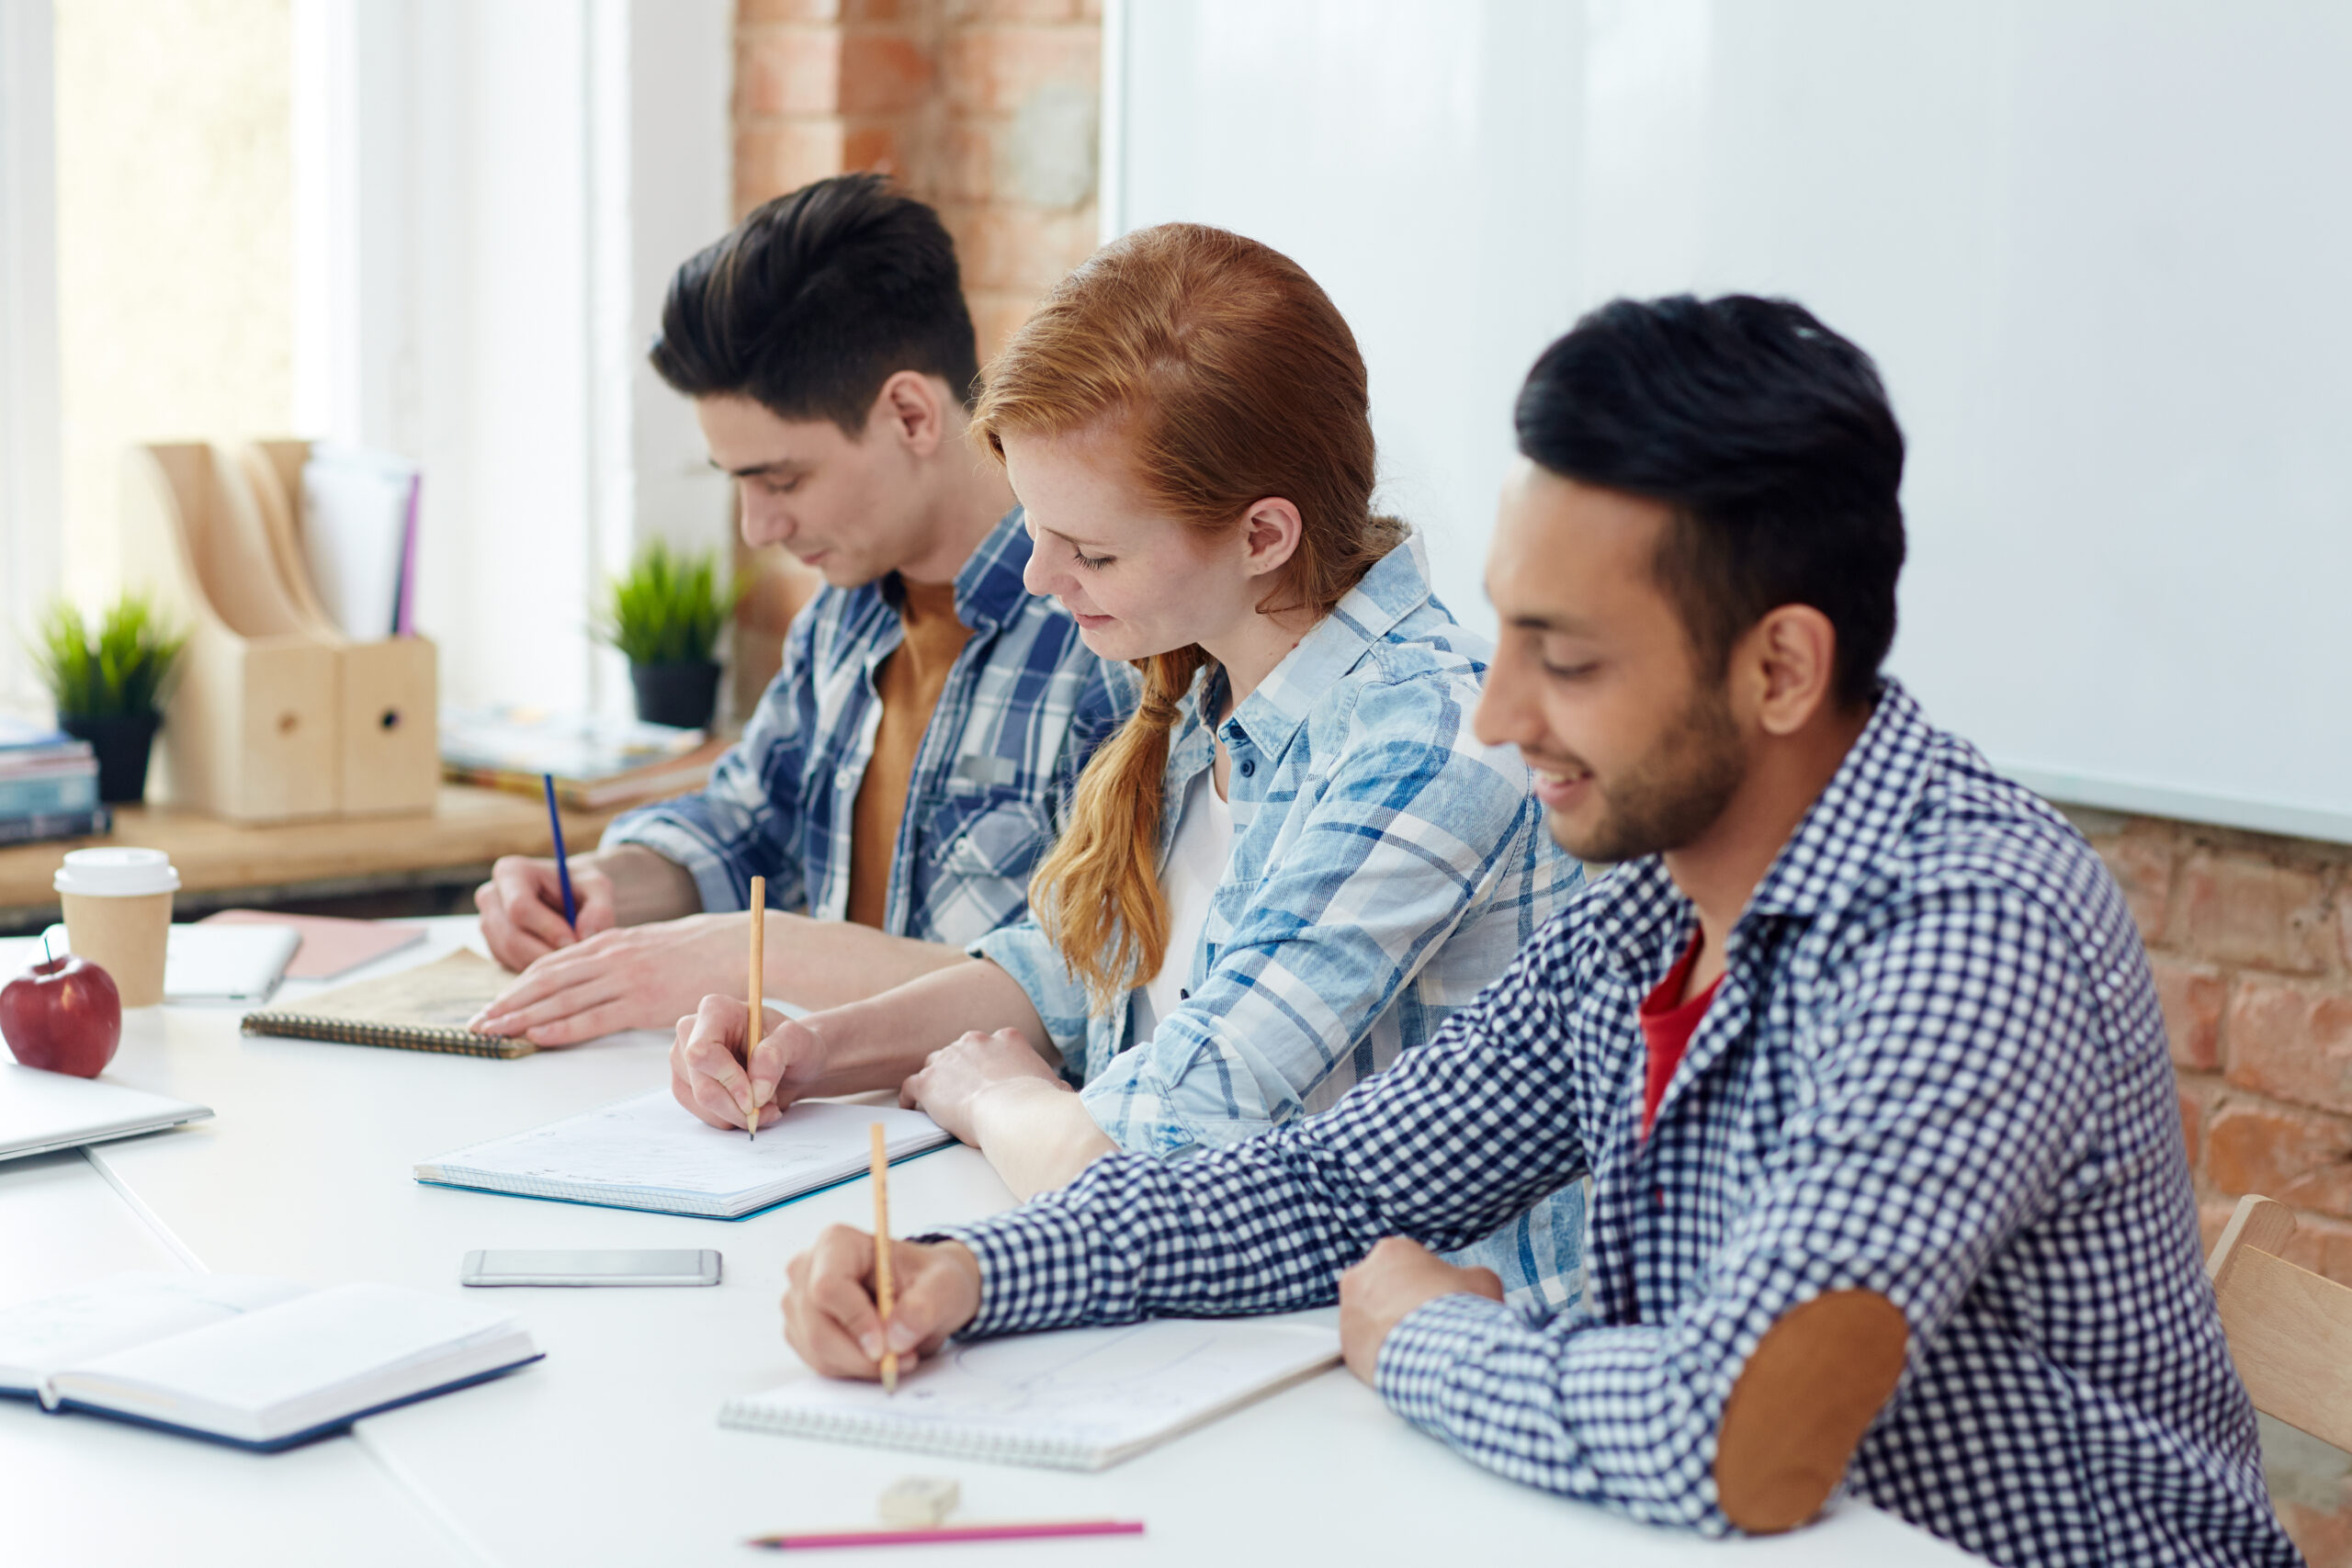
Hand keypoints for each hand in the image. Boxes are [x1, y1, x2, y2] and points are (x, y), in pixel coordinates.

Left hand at [473, 911, 747, 1046]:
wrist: (737, 945)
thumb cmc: (701, 949)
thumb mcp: (651, 944)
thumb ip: (620, 957)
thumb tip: (596, 975)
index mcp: (610, 940)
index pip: (551, 963)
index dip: (517, 985)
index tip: (494, 1003)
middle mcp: (610, 956)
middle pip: (546, 980)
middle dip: (507, 1003)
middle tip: (477, 1023)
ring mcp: (625, 977)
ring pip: (561, 998)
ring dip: (522, 1017)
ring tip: (493, 1032)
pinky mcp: (643, 1001)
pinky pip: (594, 1017)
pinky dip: (562, 1027)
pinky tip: (537, 1036)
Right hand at [475, 855, 616, 970]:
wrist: (571, 897)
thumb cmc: (583, 888)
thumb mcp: (599, 889)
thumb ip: (599, 909)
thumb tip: (585, 935)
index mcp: (511, 872)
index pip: (520, 907)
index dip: (548, 928)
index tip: (575, 941)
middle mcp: (491, 897)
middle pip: (511, 937)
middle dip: (545, 953)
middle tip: (577, 960)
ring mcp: (488, 923)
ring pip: (510, 955)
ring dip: (543, 964)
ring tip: (572, 961)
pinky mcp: (494, 946)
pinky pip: (510, 965)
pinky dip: (536, 970)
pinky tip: (559, 963)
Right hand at [669, 995, 830, 1130]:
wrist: (793, 1063)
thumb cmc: (795, 1046)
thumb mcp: (800, 1042)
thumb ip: (777, 1056)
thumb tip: (756, 1088)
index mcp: (716, 1010)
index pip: (703, 1051)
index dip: (727, 1079)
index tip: (755, 1099)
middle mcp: (691, 1031)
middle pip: (701, 1085)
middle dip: (737, 1106)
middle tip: (768, 1109)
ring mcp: (683, 1059)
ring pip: (700, 1103)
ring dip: (737, 1114)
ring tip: (764, 1103)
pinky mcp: (685, 1083)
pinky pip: (700, 1113)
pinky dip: (729, 1118)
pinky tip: (749, 1107)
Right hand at [783, 1226, 982, 1379]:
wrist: (924, 1292)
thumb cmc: (930, 1279)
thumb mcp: (944, 1285)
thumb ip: (924, 1307)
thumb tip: (896, 1338)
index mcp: (837, 1243)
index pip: (828, 1287)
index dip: (855, 1321)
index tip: (887, 1347)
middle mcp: (807, 1269)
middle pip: (818, 1327)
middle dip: (862, 1355)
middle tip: (903, 1360)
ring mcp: (799, 1302)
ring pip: (817, 1351)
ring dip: (861, 1365)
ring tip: (900, 1355)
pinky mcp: (801, 1331)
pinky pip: (819, 1363)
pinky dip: (852, 1369)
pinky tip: (878, 1355)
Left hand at [900, 1028, 1067, 1144]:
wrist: (1015, 1113)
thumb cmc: (1039, 1105)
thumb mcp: (1056, 1087)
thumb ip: (1054, 1085)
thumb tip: (1064, 1095)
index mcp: (1007, 1039)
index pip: (992, 1046)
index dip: (989, 1064)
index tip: (989, 1079)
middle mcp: (976, 1041)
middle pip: (961, 1052)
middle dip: (962, 1070)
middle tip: (965, 1092)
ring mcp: (949, 1058)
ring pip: (936, 1065)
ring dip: (938, 1081)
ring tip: (938, 1100)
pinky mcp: (929, 1081)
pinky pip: (912, 1085)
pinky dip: (911, 1097)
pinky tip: (913, 1107)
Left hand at [1337, 1237, 1502, 1384]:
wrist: (1443, 1354)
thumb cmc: (1460, 1314)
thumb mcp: (1481, 1281)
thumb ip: (1469, 1276)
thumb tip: (1471, 1283)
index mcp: (1392, 1251)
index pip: (1406, 1264)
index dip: (1426, 1283)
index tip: (1437, 1300)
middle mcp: (1361, 1275)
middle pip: (1382, 1288)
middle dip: (1401, 1304)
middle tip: (1425, 1323)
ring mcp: (1349, 1311)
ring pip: (1369, 1317)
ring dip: (1388, 1328)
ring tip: (1417, 1344)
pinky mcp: (1346, 1344)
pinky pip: (1364, 1346)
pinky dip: (1381, 1353)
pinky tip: (1404, 1360)